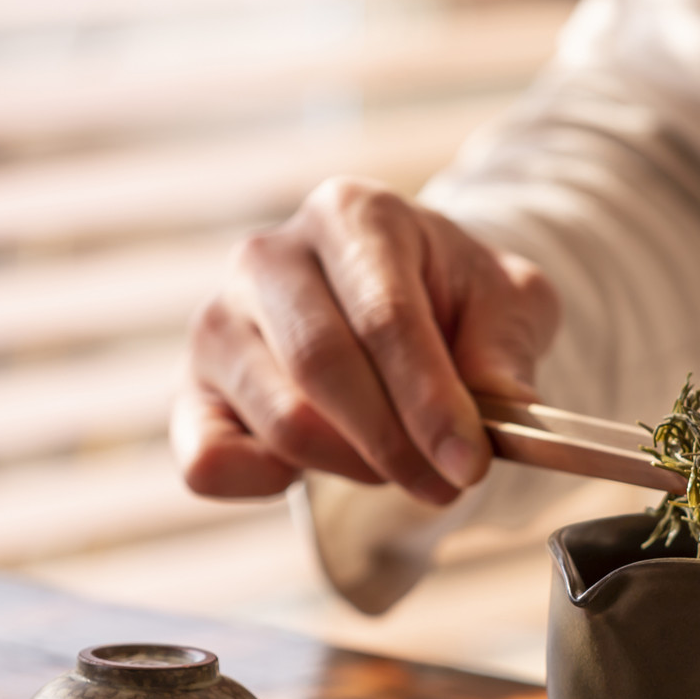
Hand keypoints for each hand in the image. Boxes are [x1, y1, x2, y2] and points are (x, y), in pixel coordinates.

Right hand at [173, 178, 559, 501]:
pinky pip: (207, 459)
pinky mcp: (192, 388)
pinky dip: (264, 484)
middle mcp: (269, 256)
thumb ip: (507, 348)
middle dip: (395, 443)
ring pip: (281, 419)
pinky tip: (318, 472)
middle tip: (446, 483)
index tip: (469, 463)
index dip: (429, 400)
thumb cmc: (452, 299)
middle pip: (324, 367)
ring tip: (404, 467)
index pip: (384, 317)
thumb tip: (505, 408)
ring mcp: (219, 321)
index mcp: (352, 215)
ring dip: (353, 466)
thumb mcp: (507, 303)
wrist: (403, 300)